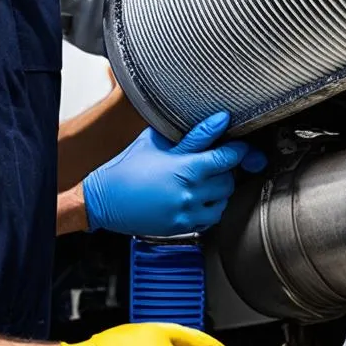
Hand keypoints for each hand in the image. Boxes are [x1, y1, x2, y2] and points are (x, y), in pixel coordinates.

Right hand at [82, 111, 267, 236]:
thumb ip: (192, 133)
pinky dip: (209, 207)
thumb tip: (218, 119)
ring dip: (219, 190)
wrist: (103, 200)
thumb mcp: (158, 142)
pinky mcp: (182, 227)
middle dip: (225, 170)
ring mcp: (186, 212)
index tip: (241, 147)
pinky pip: (211, 218)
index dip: (240, 150)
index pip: (228, 158)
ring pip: (223, 201)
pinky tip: (196, 197)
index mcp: (185, 167)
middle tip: (213, 162)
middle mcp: (189, 192)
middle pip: (229, 180)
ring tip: (202, 180)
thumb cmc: (127, 167)